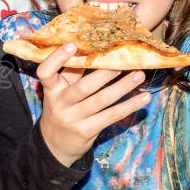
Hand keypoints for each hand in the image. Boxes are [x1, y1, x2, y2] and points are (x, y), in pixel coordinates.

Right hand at [36, 43, 151, 166]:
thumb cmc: (62, 109)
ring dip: (122, 87)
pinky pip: (111, 116)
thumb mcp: (59, 92)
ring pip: (101, 100)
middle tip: (123, 62)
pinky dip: (129, 106)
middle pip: (83, 87)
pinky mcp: (87, 130)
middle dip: (104, 74)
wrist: (54, 144)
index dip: (57, 58)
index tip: (73, 44)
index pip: (45, 72)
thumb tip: (95, 49)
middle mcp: (60, 104)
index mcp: (51, 89)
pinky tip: (144, 98)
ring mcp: (74, 118)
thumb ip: (72, 74)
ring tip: (139, 75)